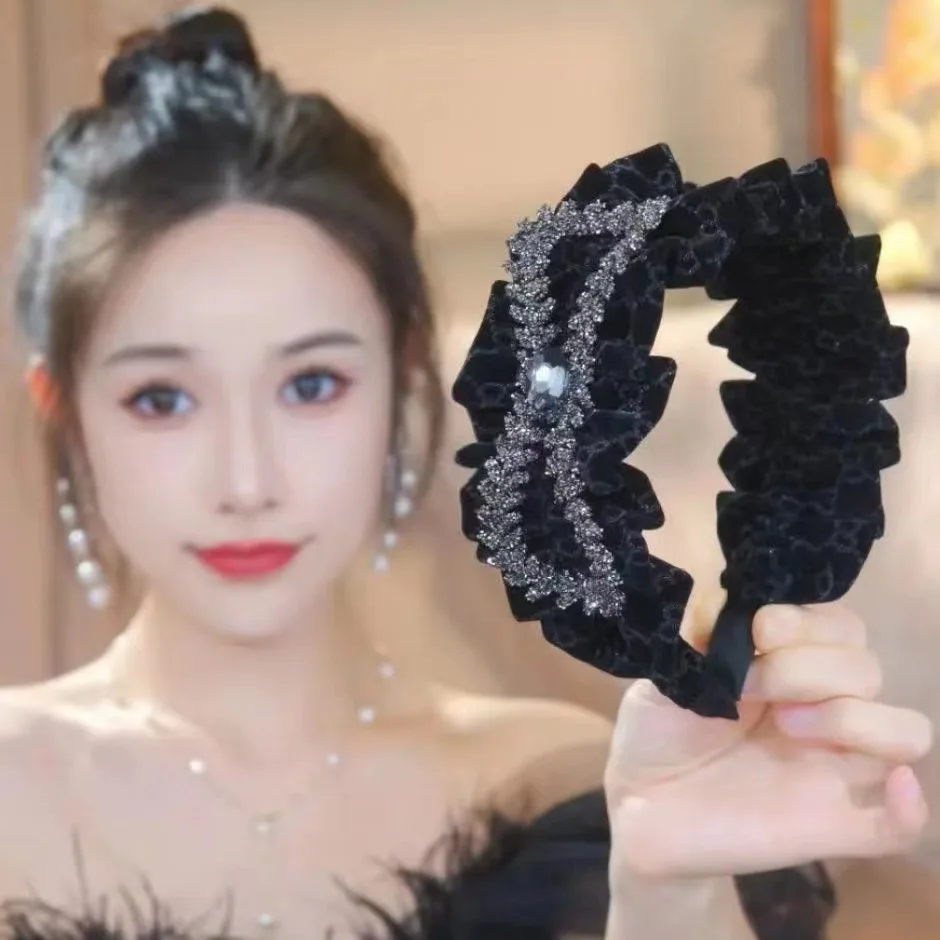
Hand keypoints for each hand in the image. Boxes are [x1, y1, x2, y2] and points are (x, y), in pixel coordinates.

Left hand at [605, 603, 932, 878]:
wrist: (638, 805)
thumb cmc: (659, 732)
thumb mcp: (669, 672)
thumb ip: (704, 638)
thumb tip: (730, 604)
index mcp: (788, 668)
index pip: (842, 627)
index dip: (808, 622)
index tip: (758, 632)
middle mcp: (821, 711)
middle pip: (868, 668)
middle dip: (808, 667)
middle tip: (750, 688)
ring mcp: (831, 768)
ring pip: (905, 731)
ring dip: (854, 718)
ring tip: (788, 726)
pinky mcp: (830, 826)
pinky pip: (899, 825)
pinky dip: (910, 806)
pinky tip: (892, 786)